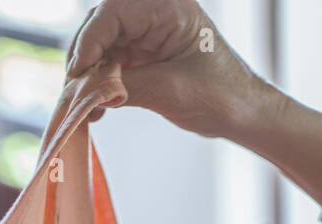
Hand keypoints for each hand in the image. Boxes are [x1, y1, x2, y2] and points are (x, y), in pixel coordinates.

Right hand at [67, 0, 271, 136]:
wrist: (246, 114)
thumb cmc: (223, 97)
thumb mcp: (170, 91)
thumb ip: (125, 86)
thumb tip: (86, 92)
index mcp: (169, 7)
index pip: (112, 13)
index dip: (89, 42)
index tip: (78, 75)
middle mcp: (155, 12)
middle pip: (102, 27)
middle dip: (85, 61)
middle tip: (74, 93)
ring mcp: (149, 32)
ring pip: (103, 47)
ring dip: (91, 77)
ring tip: (85, 107)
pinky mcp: (146, 54)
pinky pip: (113, 63)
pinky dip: (102, 85)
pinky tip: (97, 108)